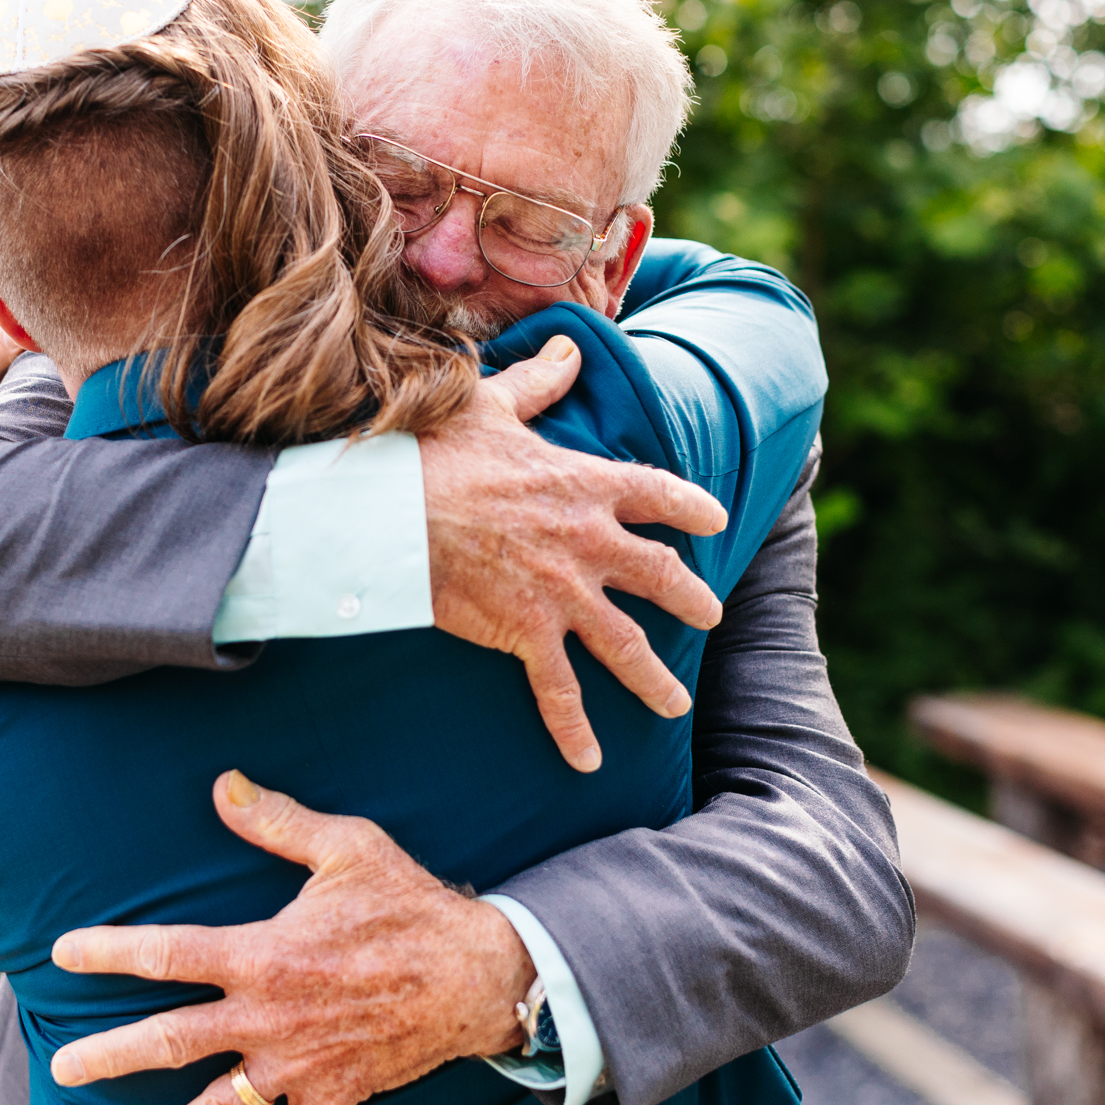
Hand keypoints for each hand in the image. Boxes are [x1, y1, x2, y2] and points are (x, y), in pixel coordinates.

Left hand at [51, 772, 534, 1104]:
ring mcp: (300, 1064)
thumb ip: (278, 822)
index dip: (111, 952)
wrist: (478, 974)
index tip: (63, 954)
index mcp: (264, 954)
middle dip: (112, 1055)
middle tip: (63, 1069)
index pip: (168, 953)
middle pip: (173, 1040)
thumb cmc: (410, 904)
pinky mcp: (335, 1095)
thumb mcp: (347, 848)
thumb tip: (222, 785)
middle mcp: (270, 1016)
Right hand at [419, 334, 727, 771]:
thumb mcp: (493, 404)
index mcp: (585, 482)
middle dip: (692, 598)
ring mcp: (563, 592)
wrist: (389, 512)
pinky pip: (560, 691)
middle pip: (660, 575)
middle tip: (710, 615)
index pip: (659, 492)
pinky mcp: (526, 633)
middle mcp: (588, 539)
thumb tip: (569, 343)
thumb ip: (540, 381)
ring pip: (627, 644)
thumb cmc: (433, 452)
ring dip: (654, 678)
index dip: (692, 506)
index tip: (715, 520)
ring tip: (673, 702)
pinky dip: (575, 730)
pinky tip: (589, 760)